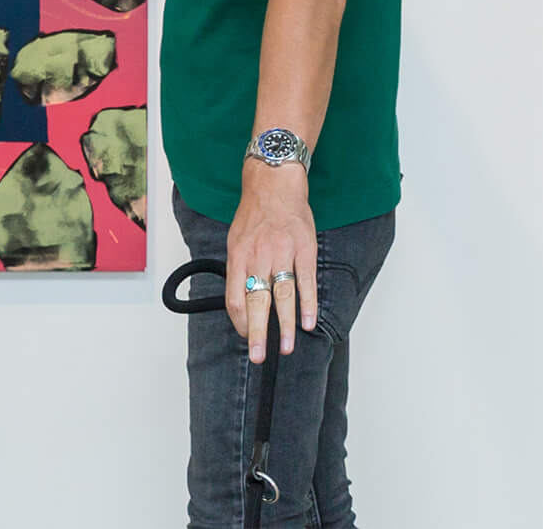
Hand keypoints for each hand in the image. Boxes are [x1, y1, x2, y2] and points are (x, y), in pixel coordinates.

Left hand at [225, 161, 317, 362]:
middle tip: (260, 357)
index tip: (247, 337)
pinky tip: (308, 323)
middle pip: (256, 302)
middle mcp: (258, 257)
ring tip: (286, 348)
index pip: (234, 298)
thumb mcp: (235, 240)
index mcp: (238, 256)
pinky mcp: (304, 250)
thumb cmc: (254, 215)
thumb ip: (238, 269)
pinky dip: (307, 304)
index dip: (240, 322)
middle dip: (258, 333)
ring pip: (282, 296)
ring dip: (284, 325)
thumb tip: (241, 301)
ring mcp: (282, 253)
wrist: (274, 184)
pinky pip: (306, 281)